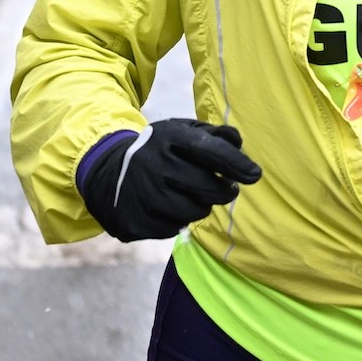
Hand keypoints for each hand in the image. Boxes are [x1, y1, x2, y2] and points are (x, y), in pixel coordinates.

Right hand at [78, 119, 261, 242]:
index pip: (211, 150)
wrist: (107, 173)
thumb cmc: (159, 151)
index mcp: (169, 138)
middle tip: (226, 189)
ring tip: (195, 196)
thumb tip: (239, 144)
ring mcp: (143, 195)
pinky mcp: (135, 221)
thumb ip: (215, 135)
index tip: (254, 175)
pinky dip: (179, 220)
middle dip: (224, 191)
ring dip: (202, 206)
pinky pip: (175, 229)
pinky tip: (171, 207)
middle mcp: (154, 165)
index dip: (236, 164)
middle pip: (208, 187)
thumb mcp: (182, 132)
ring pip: (196, 212)